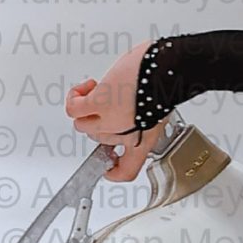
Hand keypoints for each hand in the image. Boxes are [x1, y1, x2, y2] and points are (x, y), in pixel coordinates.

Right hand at [65, 43, 164, 182]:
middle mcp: (126, 136)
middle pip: (99, 139)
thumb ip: (149, 112)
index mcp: (145, 140)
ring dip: (85, 109)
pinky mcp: (98, 104)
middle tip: (105, 103)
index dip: (114, 172)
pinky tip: (87, 87)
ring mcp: (111, 122)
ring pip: (83, 124)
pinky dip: (75, 97)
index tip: (109, 168)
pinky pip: (74, 109)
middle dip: (99, 121)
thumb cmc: (169, 82)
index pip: (127, 171)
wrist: (168, 70)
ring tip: (94, 92)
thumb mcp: (163, 106)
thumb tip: (139, 100)